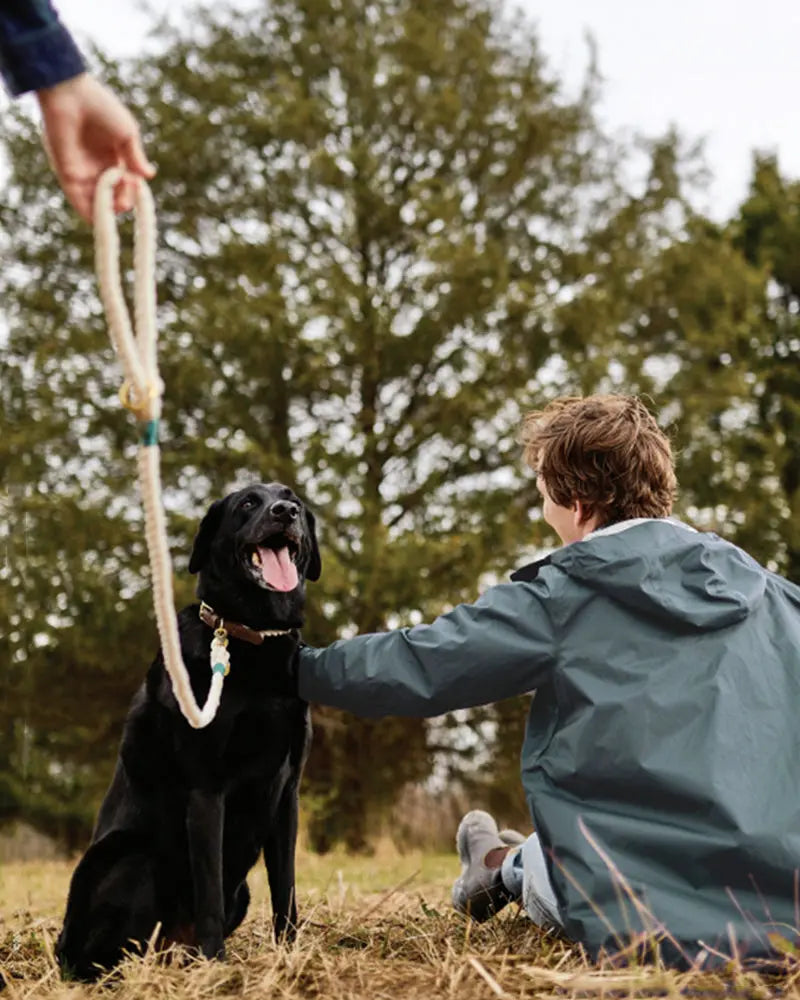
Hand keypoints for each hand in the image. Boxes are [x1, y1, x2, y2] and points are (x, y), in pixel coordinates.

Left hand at [36, 73, 155, 223]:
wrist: (70, 94)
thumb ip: (136, 157)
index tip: (136, 184)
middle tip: (126, 197)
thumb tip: (149, 176)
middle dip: (122, 201)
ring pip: (96, 203)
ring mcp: (81, 172)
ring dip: (108, 210)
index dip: (132, 190)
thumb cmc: (100, 107)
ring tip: (117, 207)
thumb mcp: (127, 134)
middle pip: (112, 196)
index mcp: (112, 157)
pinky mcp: (67, 174)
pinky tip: (100, 219)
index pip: (125, 184)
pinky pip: (78, 200)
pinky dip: (88, 212)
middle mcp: (97, 167)